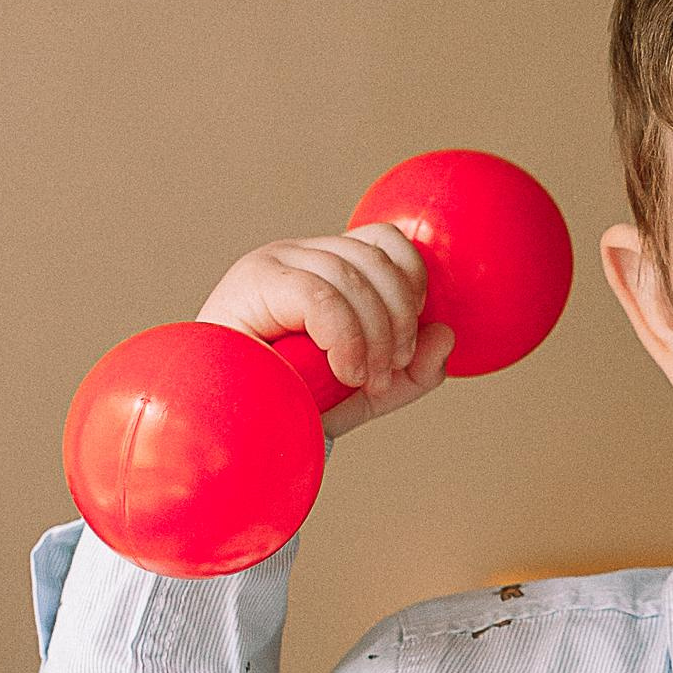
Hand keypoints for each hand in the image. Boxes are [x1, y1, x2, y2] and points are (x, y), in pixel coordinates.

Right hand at [197, 222, 454, 435]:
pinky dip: (346, 337)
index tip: (406, 343)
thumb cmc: (287, 408)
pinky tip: (346, 372)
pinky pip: (321, 296)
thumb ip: (411, 371)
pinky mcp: (253, 282)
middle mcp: (296, 255)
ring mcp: (272, 262)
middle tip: (389, 372)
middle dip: (399, 319)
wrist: (226, 431)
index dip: (412, 284)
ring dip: (375, 336)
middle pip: (375, 257)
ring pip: (352, 277)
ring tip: (365, 381)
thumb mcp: (365, 394)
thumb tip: (446, 333)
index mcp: (322, 267)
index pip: (384, 242)